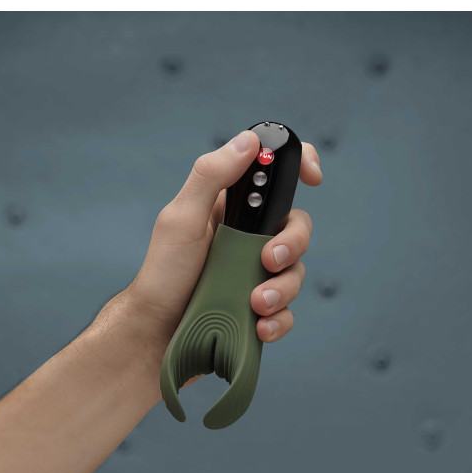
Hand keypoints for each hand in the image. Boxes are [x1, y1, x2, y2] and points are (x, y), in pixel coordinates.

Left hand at [116, 129, 321, 379]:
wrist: (157, 332)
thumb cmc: (163, 273)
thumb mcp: (182, 217)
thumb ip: (212, 176)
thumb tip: (249, 140)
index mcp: (233, 206)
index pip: (274, 175)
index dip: (300, 165)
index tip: (314, 177)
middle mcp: (250, 235)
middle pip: (297, 226)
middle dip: (292, 244)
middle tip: (268, 260)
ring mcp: (257, 271)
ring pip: (296, 271)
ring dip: (283, 288)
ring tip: (255, 303)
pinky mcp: (260, 305)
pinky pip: (288, 309)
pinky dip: (279, 319)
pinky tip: (259, 326)